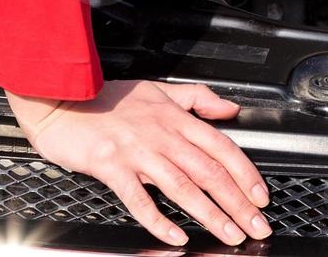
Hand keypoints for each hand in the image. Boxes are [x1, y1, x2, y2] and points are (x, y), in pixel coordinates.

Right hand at [7, 80, 269, 246]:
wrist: (66, 100)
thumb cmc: (112, 98)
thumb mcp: (162, 89)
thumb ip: (200, 99)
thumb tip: (231, 109)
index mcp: (178, 119)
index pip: (222, 147)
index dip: (246, 173)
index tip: (261, 195)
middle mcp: (164, 136)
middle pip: (210, 172)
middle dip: (238, 202)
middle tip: (257, 225)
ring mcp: (139, 153)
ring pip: (183, 188)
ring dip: (211, 215)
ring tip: (231, 235)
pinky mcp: (112, 168)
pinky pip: (140, 199)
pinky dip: (160, 220)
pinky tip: (178, 237)